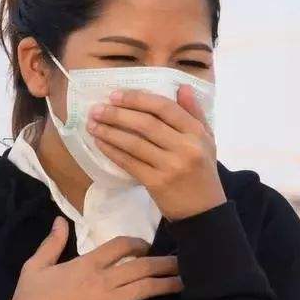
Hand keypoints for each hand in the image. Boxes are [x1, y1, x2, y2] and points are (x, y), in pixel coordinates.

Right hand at [1, 217, 184, 299]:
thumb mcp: (35, 266)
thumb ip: (51, 242)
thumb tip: (59, 220)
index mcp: (87, 263)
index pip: (122, 245)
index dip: (138, 244)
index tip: (146, 248)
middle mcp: (104, 279)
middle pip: (142, 266)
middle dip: (164, 263)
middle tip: (181, 262)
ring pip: (147, 287)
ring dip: (169, 283)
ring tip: (184, 281)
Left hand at [85, 83, 226, 220]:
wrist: (204, 211)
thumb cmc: (203, 171)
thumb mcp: (207, 140)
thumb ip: (195, 113)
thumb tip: (182, 87)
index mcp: (197, 132)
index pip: (164, 108)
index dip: (137, 99)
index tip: (116, 95)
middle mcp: (185, 147)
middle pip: (146, 123)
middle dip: (117, 114)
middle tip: (97, 108)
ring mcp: (170, 166)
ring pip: (134, 143)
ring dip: (109, 131)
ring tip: (93, 123)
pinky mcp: (156, 183)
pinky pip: (129, 162)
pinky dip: (112, 151)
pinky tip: (100, 142)